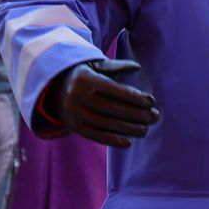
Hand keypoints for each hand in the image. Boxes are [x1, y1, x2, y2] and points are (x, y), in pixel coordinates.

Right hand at [43, 58, 158, 148]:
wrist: (54, 86)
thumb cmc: (84, 73)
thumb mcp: (96, 65)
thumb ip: (116, 66)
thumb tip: (137, 67)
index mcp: (85, 79)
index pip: (114, 90)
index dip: (135, 97)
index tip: (152, 101)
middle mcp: (77, 97)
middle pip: (112, 109)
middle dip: (136, 114)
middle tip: (155, 117)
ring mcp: (73, 113)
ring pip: (105, 124)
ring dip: (128, 129)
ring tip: (145, 130)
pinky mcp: (72, 126)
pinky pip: (94, 135)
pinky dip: (112, 140)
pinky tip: (128, 143)